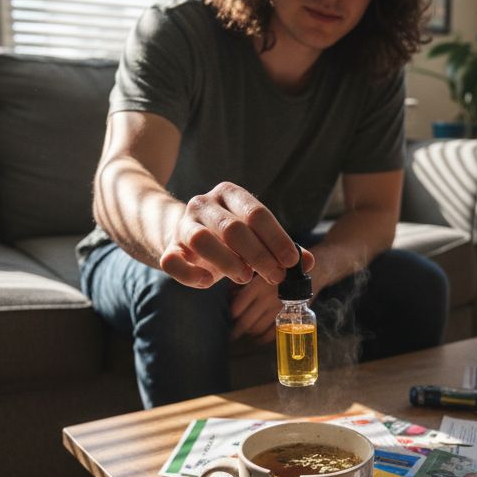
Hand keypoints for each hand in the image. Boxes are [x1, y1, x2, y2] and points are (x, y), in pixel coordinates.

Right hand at [158, 182, 313, 287]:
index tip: (291, 261)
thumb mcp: (256, 237)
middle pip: (232, 228)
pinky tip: (208, 282)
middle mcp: (203, 204)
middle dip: (258, 255)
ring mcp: (183, 225)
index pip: (256, 213)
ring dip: (227, 262)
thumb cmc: (229, 238)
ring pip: (201, 240)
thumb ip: (281, 247)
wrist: (185, 236)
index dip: (277, 238)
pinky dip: (190, 274)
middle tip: (276, 277)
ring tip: (246, 278)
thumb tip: (309, 262)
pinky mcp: (168, 248)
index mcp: (229, 193)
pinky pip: (172, 261)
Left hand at [230, 275, 283, 343]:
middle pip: (245, 321)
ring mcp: (278, 309)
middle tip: (233, 334)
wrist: (312, 272)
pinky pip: (272, 333)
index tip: (231, 316)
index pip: (238, 305)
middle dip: (237, 329)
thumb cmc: (284, 270)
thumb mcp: (265, 269)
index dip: (232, 313)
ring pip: (257, 328)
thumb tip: (231, 293)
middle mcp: (267, 298)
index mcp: (259, 285)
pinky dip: (264, 338)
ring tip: (245, 334)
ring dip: (250, 333)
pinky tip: (259, 339)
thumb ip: (251, 279)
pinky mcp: (289, 317)